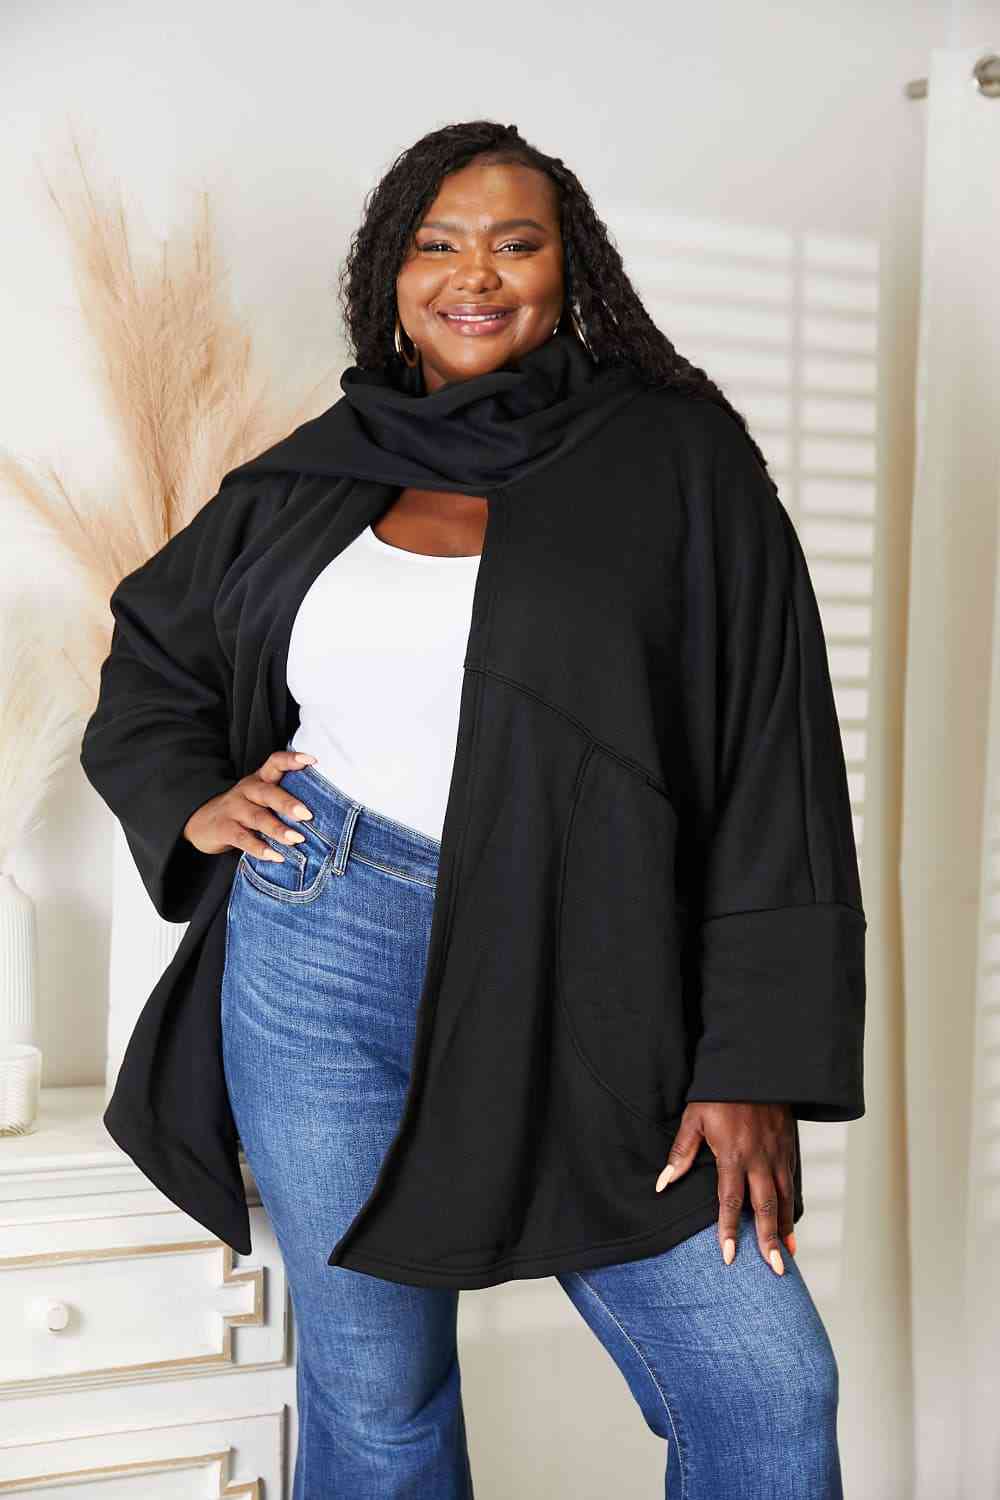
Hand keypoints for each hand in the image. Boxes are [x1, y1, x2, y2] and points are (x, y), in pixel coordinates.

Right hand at [182, 748, 318, 859]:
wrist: (201, 823)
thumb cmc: (243, 810)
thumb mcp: (259, 798)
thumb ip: (281, 800)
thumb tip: (322, 814)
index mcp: (259, 780)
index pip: (274, 762)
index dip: (292, 760)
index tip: (313, 760)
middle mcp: (246, 791)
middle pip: (267, 793)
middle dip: (288, 803)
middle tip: (308, 815)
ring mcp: (233, 809)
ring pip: (257, 817)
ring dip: (278, 829)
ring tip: (297, 840)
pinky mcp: (224, 829)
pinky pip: (242, 838)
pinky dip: (260, 849)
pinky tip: (276, 857)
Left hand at [654, 1101, 797, 1273]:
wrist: (755, 1065)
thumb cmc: (719, 1091)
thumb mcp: (694, 1117)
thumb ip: (681, 1153)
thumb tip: (663, 1184)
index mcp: (733, 1154)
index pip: (730, 1201)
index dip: (729, 1230)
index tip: (729, 1257)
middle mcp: (759, 1159)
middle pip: (765, 1207)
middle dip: (769, 1240)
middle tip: (775, 1270)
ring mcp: (777, 1154)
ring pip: (784, 1198)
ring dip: (786, 1228)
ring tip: (788, 1255)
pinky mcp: (788, 1147)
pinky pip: (792, 1182)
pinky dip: (793, 1205)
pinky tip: (792, 1220)